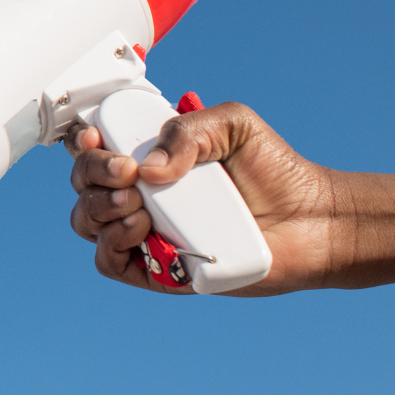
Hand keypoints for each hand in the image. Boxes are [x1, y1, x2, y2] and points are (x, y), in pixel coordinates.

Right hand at [66, 102, 394, 294]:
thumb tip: (147, 168)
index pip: (94, 146)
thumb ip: (189, 130)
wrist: (311, 220)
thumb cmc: (275, 171)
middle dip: (94, 174)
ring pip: (86, 221)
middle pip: (82, 184)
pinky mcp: (155, 269)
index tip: (98, 136)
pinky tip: (142, 230)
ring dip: (102, 208)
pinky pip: (109, 262)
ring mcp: (145, 232)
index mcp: (151, 156)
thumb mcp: (234, 125)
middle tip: (130, 172)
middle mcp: (141, 193)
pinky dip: (113, 244)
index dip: (83, 141)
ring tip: (142, 205)